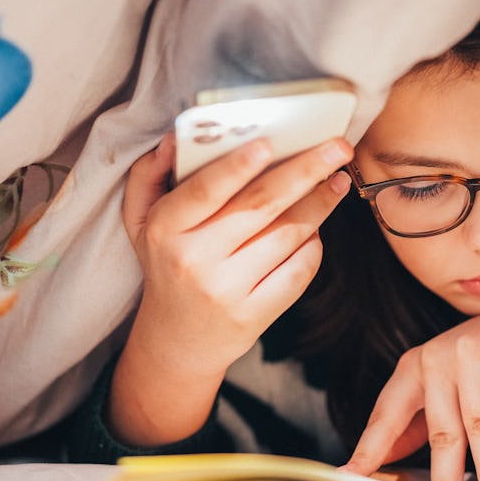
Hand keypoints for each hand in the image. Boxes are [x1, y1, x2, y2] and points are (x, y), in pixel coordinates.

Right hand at [110, 133, 352, 445]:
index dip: (237, 166)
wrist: (176, 340)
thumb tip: (174, 140)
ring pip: (287, 234)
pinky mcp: (254, 314)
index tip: (271, 143)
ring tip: (337, 181)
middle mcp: (195, 259)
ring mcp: (227, 289)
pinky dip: (313, 245)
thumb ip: (149, 175)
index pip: (204, 190)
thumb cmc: (166, 264)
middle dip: (306, 170)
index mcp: (166, 228)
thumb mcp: (140, 221)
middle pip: (261, 205)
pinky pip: (298, 271)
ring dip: (320, 203)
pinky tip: (315, 229)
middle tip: (338, 147)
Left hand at [341, 293, 479, 480]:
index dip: (370, 449)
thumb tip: (386, 464)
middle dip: (443, 477)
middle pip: (441, 430)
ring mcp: (473, 353)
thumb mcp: (443, 386)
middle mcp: (438, 357)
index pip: (387, 414)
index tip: (352, 478)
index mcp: (414, 366)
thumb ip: (416, 423)